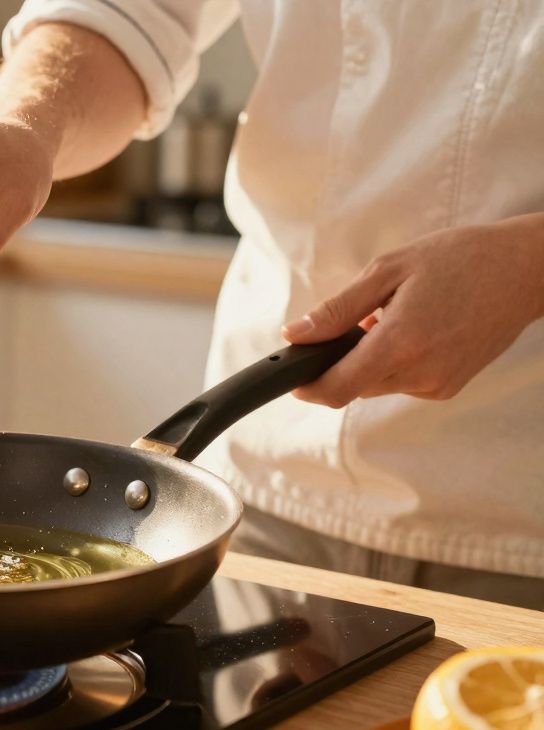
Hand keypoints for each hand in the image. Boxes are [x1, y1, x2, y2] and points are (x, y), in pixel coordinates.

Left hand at [285, 214, 543, 405]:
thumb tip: (296, 335)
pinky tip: (413, 328)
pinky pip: (404, 381)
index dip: (308, 386)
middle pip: (355, 386)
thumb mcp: (387, 271)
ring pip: (378, 383)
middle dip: (342, 361)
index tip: (292, 375)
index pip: (338, 387)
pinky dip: (394, 361)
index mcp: (402, 343)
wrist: (524, 270)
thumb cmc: (458, 259)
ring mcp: (438, 384)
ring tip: (392, 315)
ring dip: (370, 359)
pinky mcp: (449, 386)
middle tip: (356, 320)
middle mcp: (421, 373)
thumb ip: (337, 309)